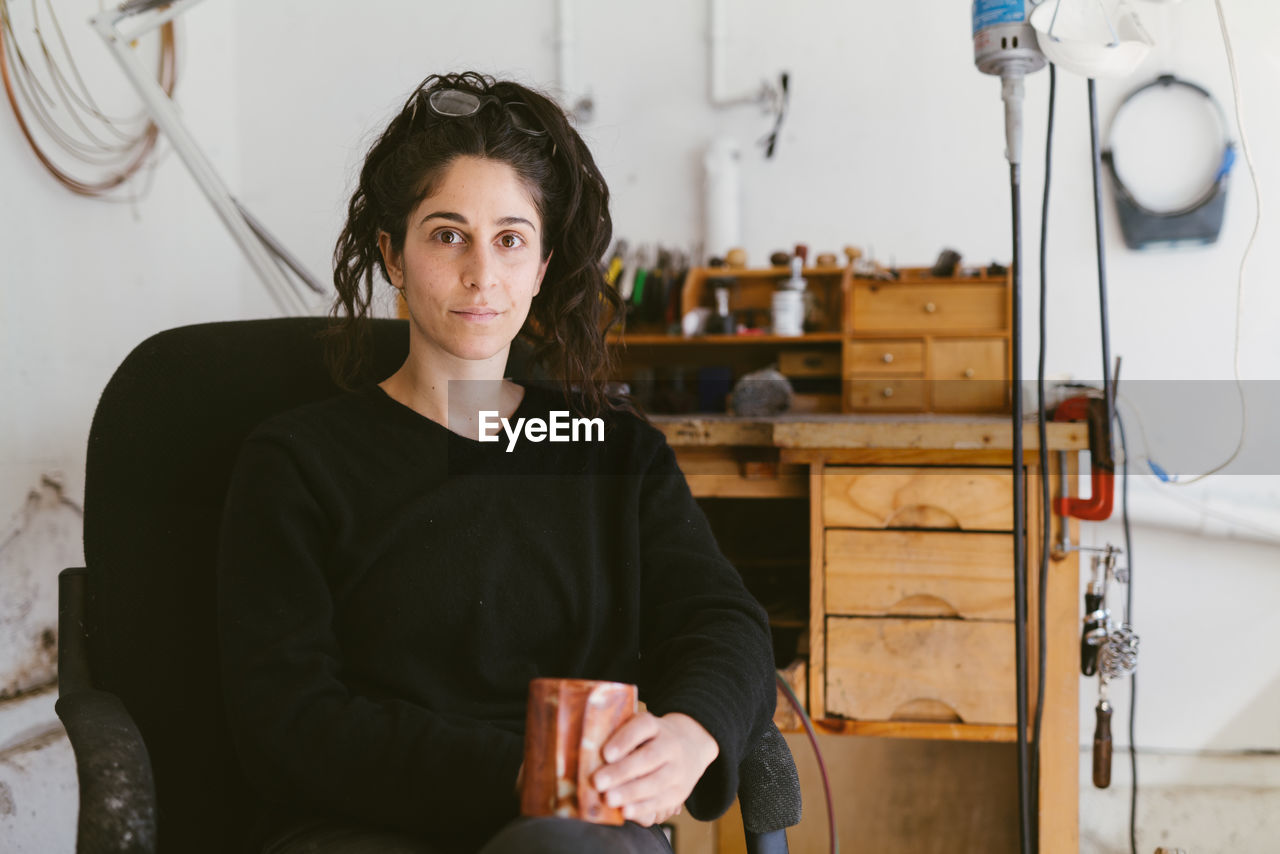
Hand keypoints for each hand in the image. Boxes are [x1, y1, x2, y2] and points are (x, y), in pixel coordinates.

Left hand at [591, 711, 718, 826]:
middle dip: (622, 771)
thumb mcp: (639, 728)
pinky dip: (642, 808)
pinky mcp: (680, 792)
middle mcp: (670, 745)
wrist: (691, 745)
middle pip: (649, 757)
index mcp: (656, 726)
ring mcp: (678, 769)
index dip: (624, 740)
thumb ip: (618, 736)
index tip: (606, 754)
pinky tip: (625, 811)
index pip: (643, 727)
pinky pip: (661, 801)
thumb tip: (588, 753)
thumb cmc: (651, 738)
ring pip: (656, 781)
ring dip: (630, 792)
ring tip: (609, 799)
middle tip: (598, 782)